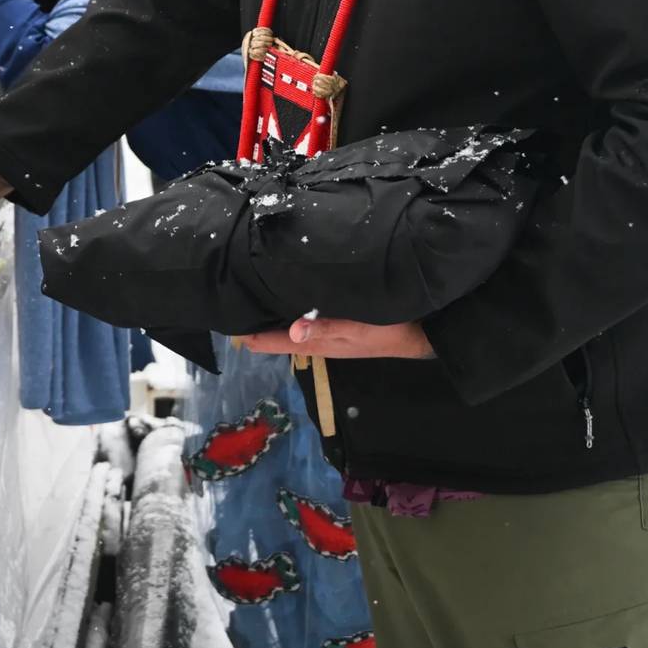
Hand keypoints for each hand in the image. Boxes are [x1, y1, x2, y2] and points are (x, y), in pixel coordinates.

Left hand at [239, 317, 434, 359]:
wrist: (420, 333)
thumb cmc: (387, 330)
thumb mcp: (357, 329)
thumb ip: (326, 328)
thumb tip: (292, 332)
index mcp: (319, 344)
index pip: (276, 341)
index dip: (252, 335)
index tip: (227, 325)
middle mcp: (319, 341)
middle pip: (280, 336)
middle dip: (258, 324)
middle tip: (231, 309)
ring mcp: (329, 335)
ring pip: (292, 329)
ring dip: (273, 319)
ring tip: (250, 305)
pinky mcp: (338, 326)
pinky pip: (307, 321)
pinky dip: (291, 313)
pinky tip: (285, 303)